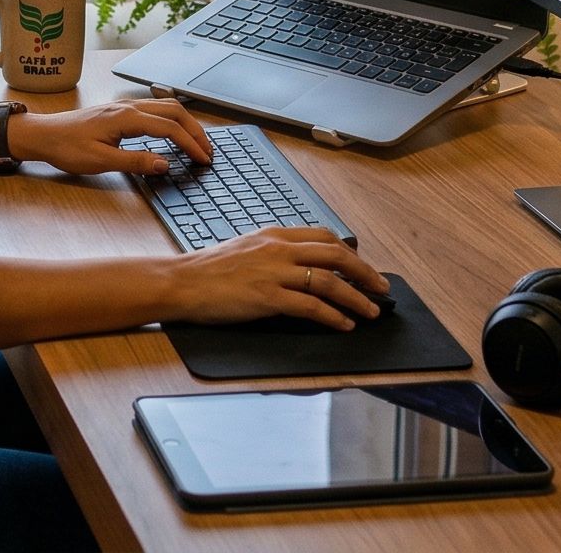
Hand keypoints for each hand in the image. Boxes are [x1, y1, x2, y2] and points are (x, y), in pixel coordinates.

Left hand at [9, 99, 212, 174]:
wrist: (43, 135)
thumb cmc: (67, 147)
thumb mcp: (101, 161)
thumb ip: (135, 162)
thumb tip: (165, 164)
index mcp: (126, 117)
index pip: (169, 128)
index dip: (190, 144)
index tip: (203, 160)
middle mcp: (129, 107)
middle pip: (174, 111)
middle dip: (195, 130)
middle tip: (208, 151)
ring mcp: (124, 106)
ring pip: (166, 107)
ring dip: (185, 122)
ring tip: (197, 142)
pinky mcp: (120, 111)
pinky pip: (155, 109)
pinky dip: (172, 118)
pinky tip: (174, 130)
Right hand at [165, 228, 391, 329]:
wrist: (180, 282)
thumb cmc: (207, 271)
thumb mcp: (244, 249)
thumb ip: (273, 253)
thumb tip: (298, 267)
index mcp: (272, 235)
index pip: (322, 236)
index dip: (349, 252)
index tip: (363, 266)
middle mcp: (277, 249)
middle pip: (335, 254)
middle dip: (364, 272)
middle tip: (381, 287)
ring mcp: (273, 272)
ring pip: (328, 281)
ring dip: (356, 297)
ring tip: (371, 311)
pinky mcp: (267, 297)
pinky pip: (311, 306)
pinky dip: (333, 316)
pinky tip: (345, 324)